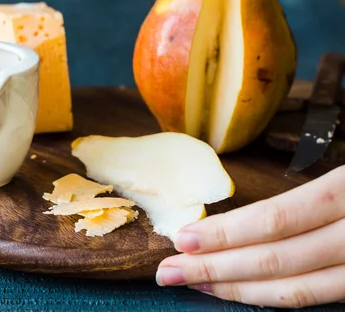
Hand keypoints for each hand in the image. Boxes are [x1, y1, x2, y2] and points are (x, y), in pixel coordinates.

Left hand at [156, 165, 344, 307]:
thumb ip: (318, 192)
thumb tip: (249, 221)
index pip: (277, 220)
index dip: (227, 234)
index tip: (182, 238)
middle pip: (279, 260)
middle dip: (217, 268)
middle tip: (168, 272)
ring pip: (299, 290)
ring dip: (240, 290)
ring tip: (196, 283)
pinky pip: (322, 296)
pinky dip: (278, 297)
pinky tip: (245, 290)